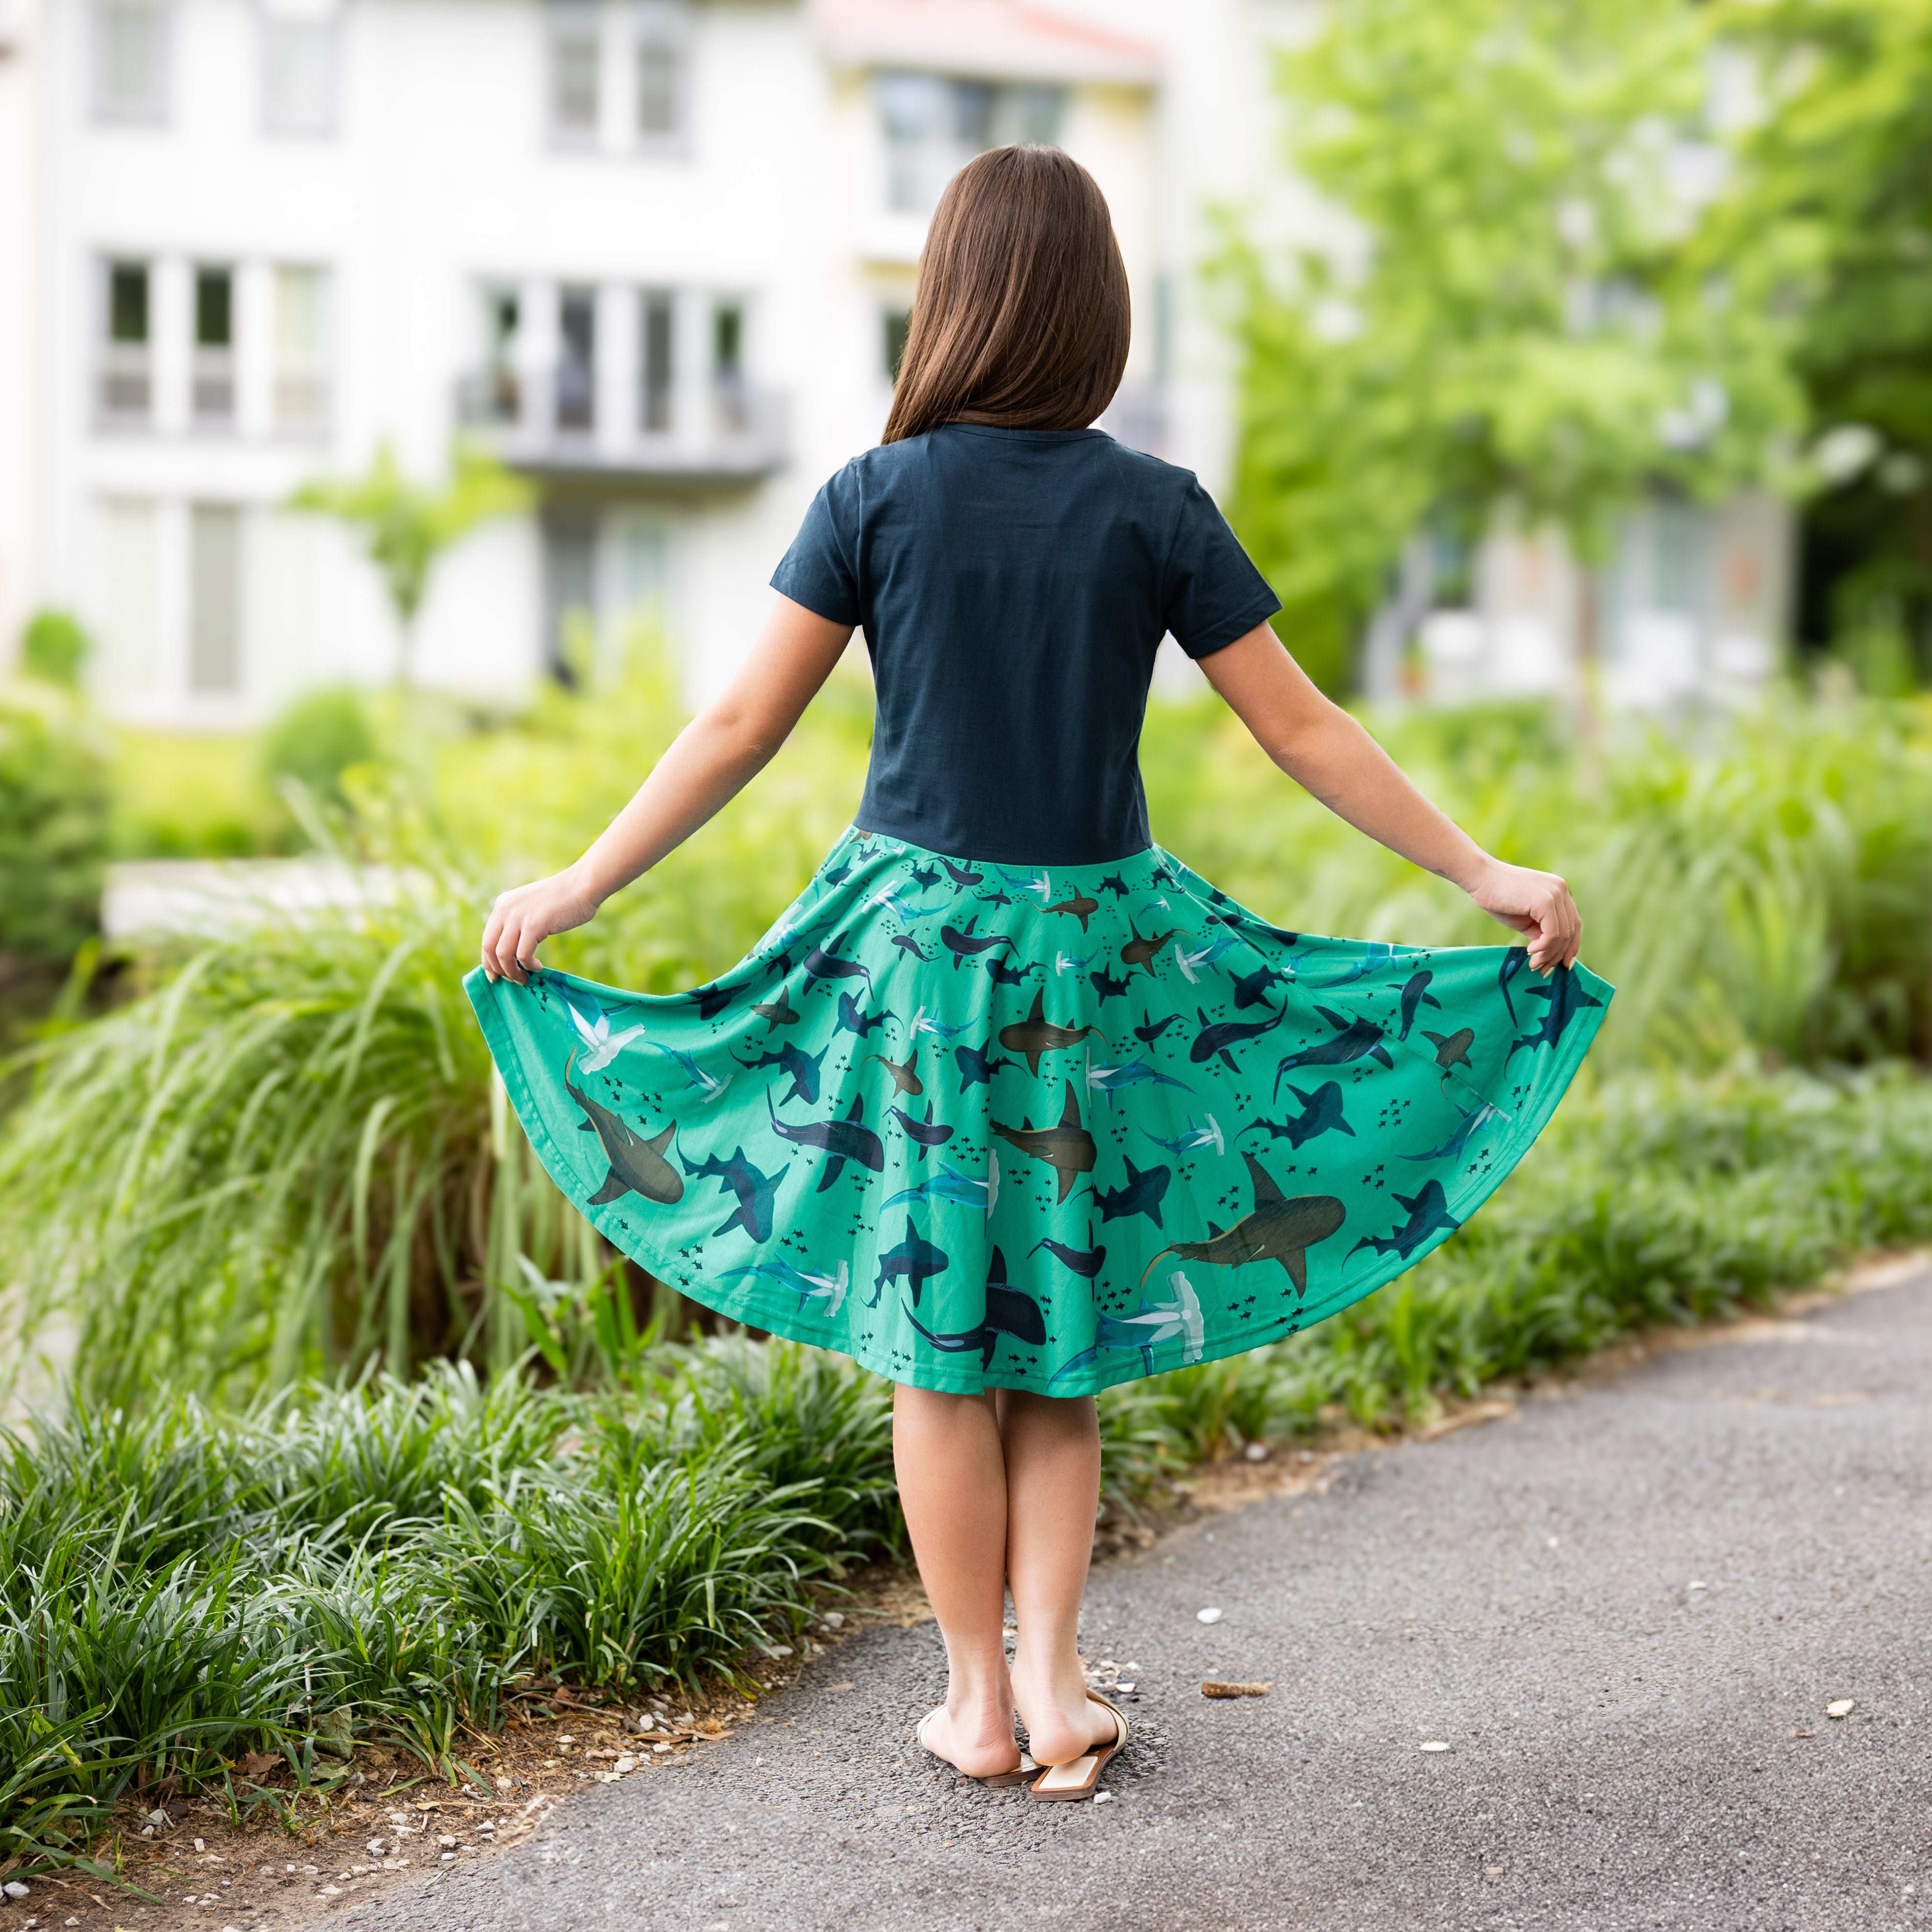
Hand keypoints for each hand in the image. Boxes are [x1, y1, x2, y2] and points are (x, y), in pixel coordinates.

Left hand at [480, 867, 600, 984]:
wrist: (581, 886)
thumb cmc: (562, 900)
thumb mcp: (530, 907)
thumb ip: (518, 922)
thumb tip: (511, 951)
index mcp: (502, 904)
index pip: (487, 938)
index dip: (488, 961)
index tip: (495, 975)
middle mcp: (505, 909)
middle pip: (489, 947)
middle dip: (497, 969)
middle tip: (510, 980)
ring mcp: (518, 917)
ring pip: (503, 954)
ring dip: (511, 971)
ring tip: (524, 977)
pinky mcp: (533, 925)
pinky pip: (523, 955)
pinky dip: (528, 966)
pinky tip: (538, 967)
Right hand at [1465, 858, 1581, 973]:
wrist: (1481, 879)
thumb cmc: (1498, 898)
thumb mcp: (1525, 919)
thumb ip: (1540, 932)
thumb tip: (1550, 953)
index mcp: (1559, 892)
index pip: (1573, 924)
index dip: (1570, 947)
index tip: (1562, 965)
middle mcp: (1561, 890)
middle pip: (1571, 931)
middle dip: (1557, 955)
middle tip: (1542, 971)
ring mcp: (1555, 894)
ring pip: (1562, 935)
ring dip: (1548, 954)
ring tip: (1532, 964)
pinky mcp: (1546, 901)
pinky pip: (1553, 933)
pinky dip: (1543, 947)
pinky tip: (1530, 951)